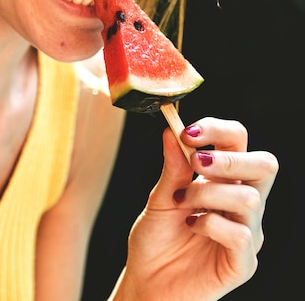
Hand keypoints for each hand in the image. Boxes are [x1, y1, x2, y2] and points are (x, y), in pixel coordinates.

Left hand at [110, 117, 277, 300]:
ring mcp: (247, 233)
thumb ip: (172, 167)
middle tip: (197, 161)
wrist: (147, 283)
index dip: (219, 129)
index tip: (187, 131)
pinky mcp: (243, 263)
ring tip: (182, 203)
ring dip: (208, 193)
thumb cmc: (156, 239)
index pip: (239, 142)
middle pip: (265, 165)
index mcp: (223, 181)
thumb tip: (171, 129)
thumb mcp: (160, 198)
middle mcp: (241, 204)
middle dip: (230, 158)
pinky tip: (191, 226)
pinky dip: (210, 224)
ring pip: (250, 199)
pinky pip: (241, 235)